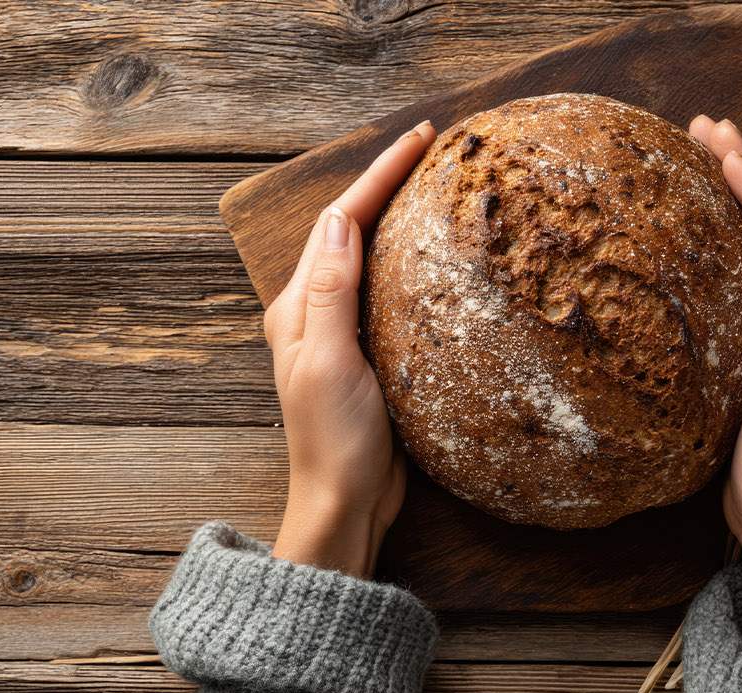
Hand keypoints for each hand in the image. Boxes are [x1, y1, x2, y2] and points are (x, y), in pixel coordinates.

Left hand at [263, 122, 436, 577]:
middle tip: (435, 149)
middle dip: (390, 184)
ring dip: (402, 218)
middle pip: (353, 228)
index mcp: (300, 306)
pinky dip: (414, 263)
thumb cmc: (333, 443)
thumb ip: (332, 291)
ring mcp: (344, 333)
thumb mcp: (330, 362)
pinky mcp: (372, 356)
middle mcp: (317, 311)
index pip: (340, 221)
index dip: (379, 175)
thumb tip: (339, 219)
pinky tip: (441, 258)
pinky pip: (392, 292)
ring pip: (374, 257)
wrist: (344, 506)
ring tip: (440, 187)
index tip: (419, 138)